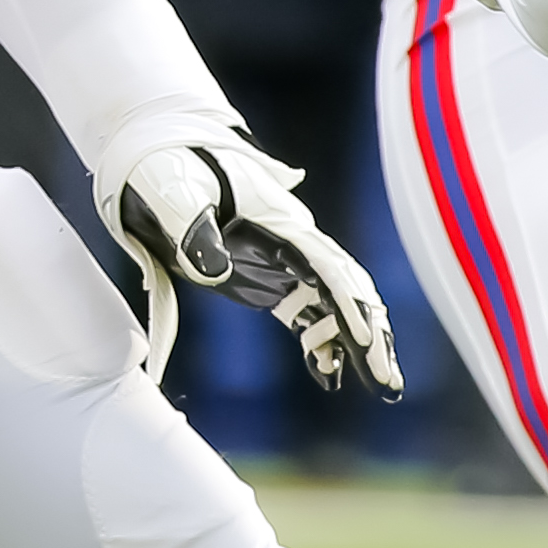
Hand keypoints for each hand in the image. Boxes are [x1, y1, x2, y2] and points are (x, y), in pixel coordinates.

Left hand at [99, 133, 402, 399]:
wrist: (160, 161)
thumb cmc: (171, 172)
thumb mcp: (178, 196)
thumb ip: (196, 230)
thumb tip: (215, 269)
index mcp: (281, 222)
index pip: (327, 269)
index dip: (348, 307)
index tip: (365, 345)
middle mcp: (295, 242)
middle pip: (346, 290)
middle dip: (371, 336)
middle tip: (387, 385)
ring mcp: (285, 261)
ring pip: (338, 304)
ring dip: (360, 343)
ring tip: (382, 386)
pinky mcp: (270, 278)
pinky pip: (308, 312)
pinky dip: (323, 342)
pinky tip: (329, 376)